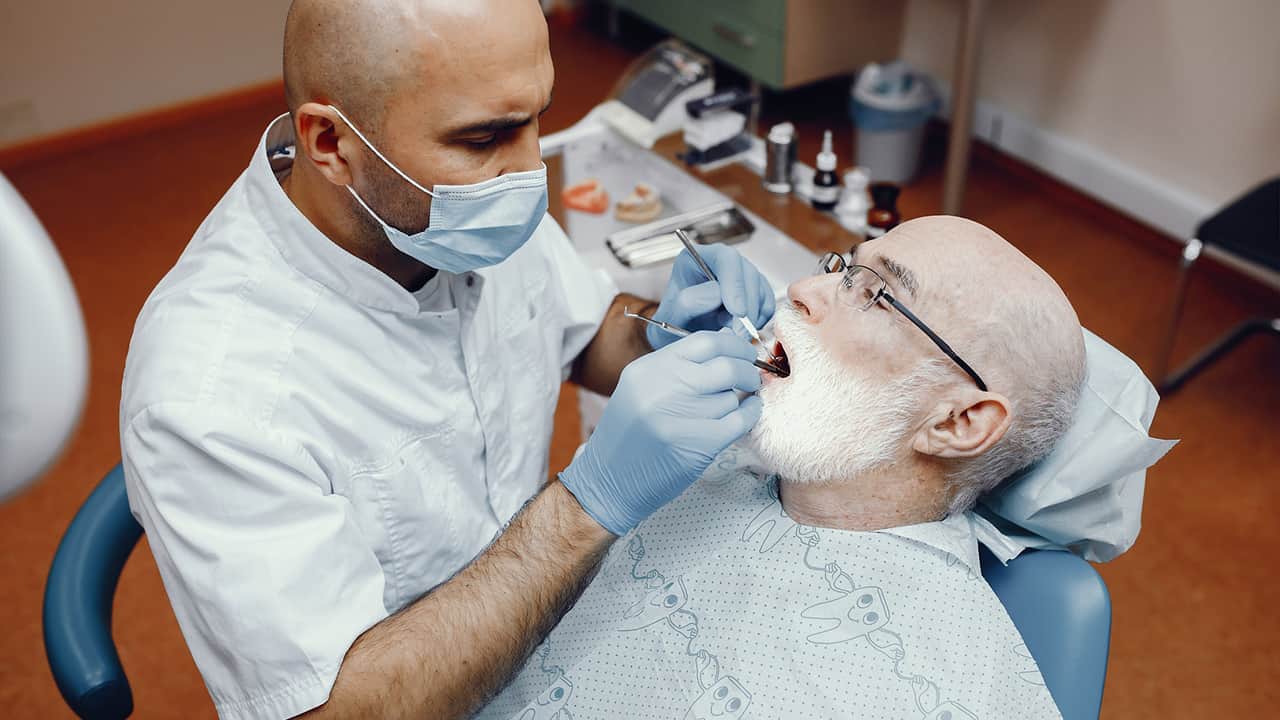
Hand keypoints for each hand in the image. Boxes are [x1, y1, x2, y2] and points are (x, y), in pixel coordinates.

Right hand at [560, 330, 763, 534]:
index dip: (733, 344)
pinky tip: (747, 415)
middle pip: (726, 366)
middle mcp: (661, 388)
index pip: (705, 341)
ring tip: (729, 408)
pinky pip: (740, 421)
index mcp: (647, 369)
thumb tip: (728, 338)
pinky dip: (750, 415)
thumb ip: (680, 365)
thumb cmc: (629, 434)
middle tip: (750, 378)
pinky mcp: (696, 445)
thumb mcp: (642, 388)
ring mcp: (678, 417)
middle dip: (746, 370)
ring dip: (739, 401)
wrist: (609, 482)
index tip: (743, 353)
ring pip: (732, 398)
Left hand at [647, 244, 775, 349]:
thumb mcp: (670, 318)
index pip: (725, 258)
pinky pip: (767, 304)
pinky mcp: (754, 294)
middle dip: (748, 305)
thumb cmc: (672, 328)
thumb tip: (717, 294)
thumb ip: (688, 303)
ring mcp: (740, 276)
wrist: (681, 342)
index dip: (735, 283)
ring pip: (760, 289)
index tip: (737, 312)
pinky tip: (742, 332)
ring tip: (732, 334)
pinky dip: (760, 321)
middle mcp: (721, 263)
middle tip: (739, 333)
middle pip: (748, 272)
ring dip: (753, 316)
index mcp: (695, 259)